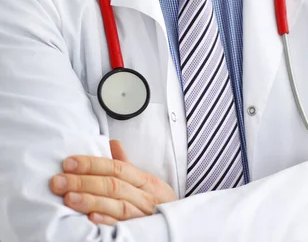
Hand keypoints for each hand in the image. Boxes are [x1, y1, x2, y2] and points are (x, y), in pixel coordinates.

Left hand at [50, 139, 177, 224]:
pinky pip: (123, 226)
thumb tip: (112, 143)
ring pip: (116, 204)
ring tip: (68, 197)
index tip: (68, 162)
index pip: (116, 167)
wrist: (182, 228)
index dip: (92, 164)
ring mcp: (142, 214)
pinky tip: (90, 218)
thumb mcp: (146, 181)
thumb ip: (127, 164)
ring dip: (91, 200)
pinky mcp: (140, 232)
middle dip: (83, 181)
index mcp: (144, 180)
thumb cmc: (159, 203)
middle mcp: (144, 196)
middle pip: (112, 185)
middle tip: (58, 181)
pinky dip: (107, 221)